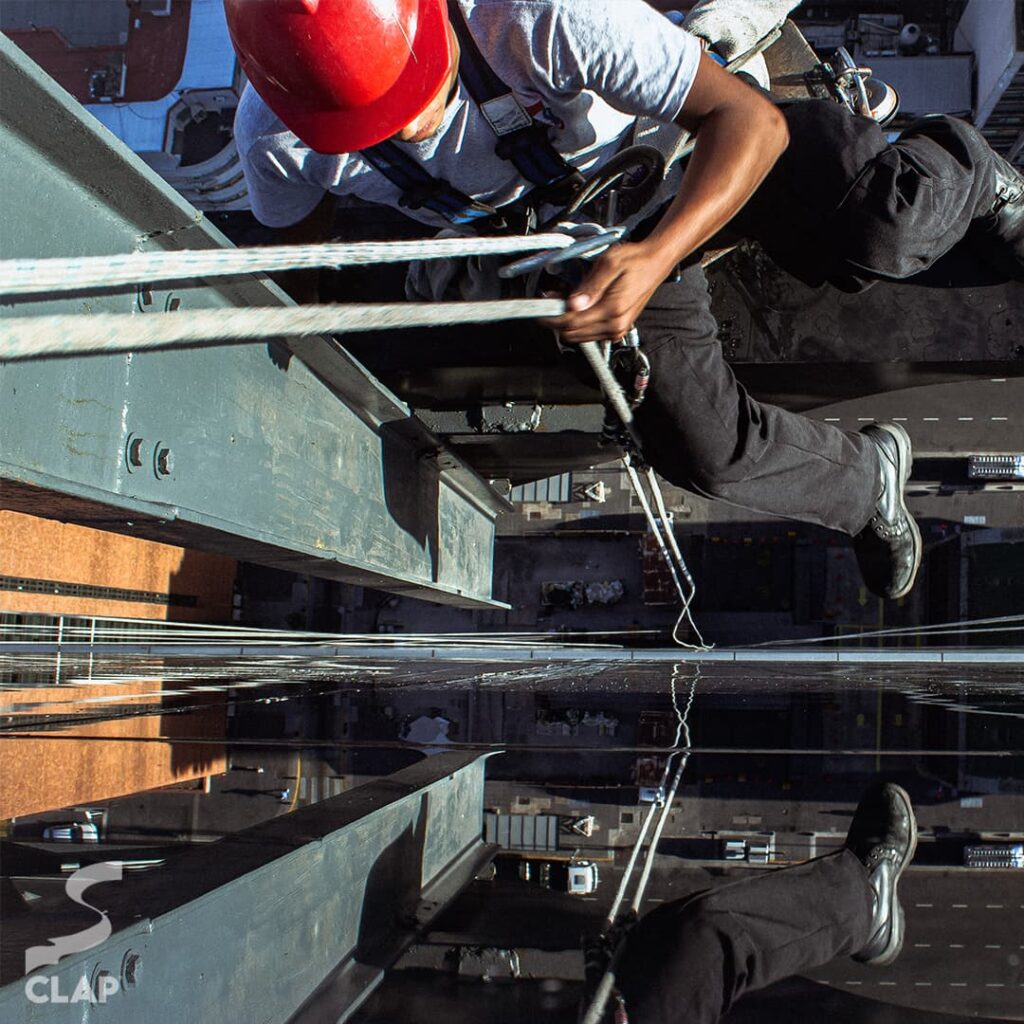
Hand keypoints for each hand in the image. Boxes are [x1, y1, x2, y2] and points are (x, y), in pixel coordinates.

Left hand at [537, 241, 675, 343]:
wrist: (656, 262)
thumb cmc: (635, 259)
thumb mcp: (609, 263)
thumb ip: (589, 286)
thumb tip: (572, 304)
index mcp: (612, 309)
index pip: (571, 322)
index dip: (551, 316)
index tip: (539, 309)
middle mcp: (615, 324)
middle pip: (572, 333)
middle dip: (557, 319)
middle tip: (549, 300)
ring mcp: (617, 329)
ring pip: (579, 336)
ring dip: (567, 322)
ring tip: (562, 300)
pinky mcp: (617, 329)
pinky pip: (590, 333)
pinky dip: (579, 323)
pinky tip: (577, 307)